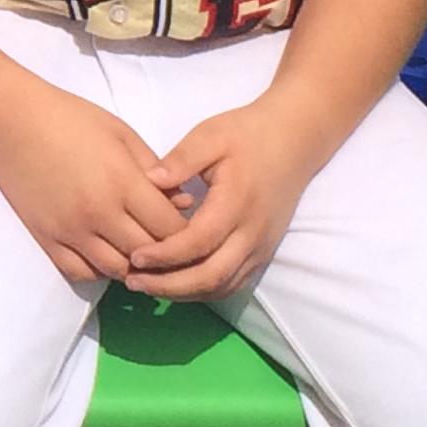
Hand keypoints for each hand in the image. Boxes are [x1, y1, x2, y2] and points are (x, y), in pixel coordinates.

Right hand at [0, 77, 189, 286]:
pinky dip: (100, 271)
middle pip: (148, 254)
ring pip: (117, 270)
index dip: (186, 233)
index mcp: (123, 183)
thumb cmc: (70, 118)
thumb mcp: (122, 134)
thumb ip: (157, 170)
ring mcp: (70, 229)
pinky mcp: (46, 237)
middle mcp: (98, 213)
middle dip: (166, 254)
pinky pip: (81, 272)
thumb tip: (183, 204)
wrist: (10, 119)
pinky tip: (107, 255)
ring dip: (134, 267)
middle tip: (171, 246)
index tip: (189, 228)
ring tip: (141, 254)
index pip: (171, 228)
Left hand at [125, 100, 325, 300]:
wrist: (294, 141)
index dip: (166, 255)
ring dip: (184, 292)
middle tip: (133, 280)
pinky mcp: (262, 251)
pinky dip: (203, 289)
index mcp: (237, 203)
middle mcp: (253, 232)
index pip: (199, 242)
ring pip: (223, 285)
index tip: (134, 256)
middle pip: (211, 276)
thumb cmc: (247, 134)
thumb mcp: (210, 135)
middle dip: (170, 285)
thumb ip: (181, 159)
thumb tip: (150, 179)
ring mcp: (261, 246)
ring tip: (147, 285)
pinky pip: (233, 282)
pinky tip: (175, 282)